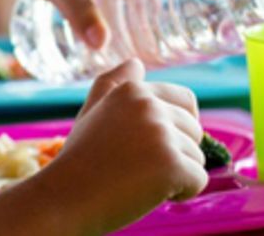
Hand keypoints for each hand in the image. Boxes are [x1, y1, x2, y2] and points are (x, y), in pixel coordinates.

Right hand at [46, 60, 208, 232]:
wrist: (65, 199)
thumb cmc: (81, 161)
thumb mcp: (93, 112)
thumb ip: (113, 84)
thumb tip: (136, 63)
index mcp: (132, 89)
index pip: (186, 102)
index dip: (175, 128)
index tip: (146, 146)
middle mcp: (148, 104)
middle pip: (195, 131)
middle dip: (175, 153)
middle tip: (136, 167)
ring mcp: (160, 133)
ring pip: (197, 156)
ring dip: (176, 175)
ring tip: (137, 180)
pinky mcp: (170, 164)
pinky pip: (198, 180)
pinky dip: (181, 193)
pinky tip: (148, 194)